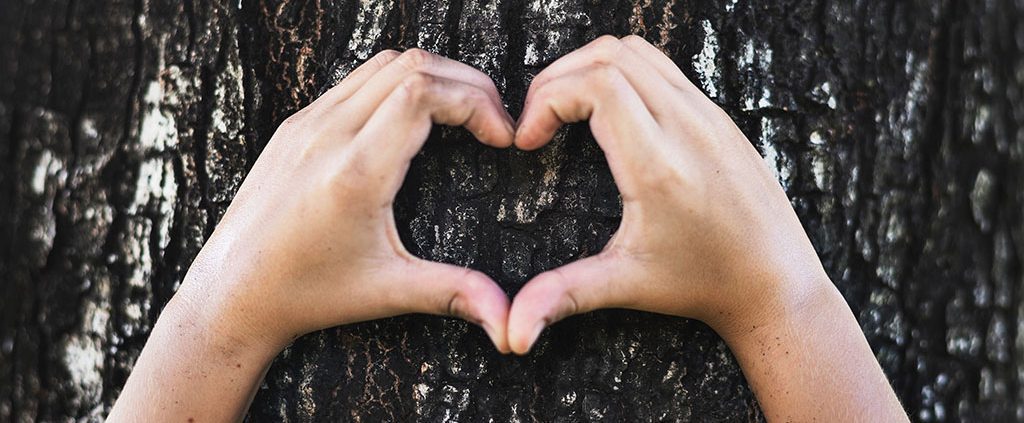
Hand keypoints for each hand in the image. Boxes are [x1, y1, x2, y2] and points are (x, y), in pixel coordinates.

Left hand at [110, 48, 518, 421]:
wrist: (231, 294)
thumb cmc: (308, 294)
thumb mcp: (388, 292)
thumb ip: (454, 294)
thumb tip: (510, 322)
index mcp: (355, 172)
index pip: (423, 91)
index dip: (476, 101)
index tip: (501, 136)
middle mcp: (328, 135)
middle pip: (411, 65)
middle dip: (466, 84)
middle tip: (494, 121)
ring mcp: (307, 124)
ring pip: (382, 64)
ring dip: (432, 78)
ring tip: (462, 116)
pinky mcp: (295, 126)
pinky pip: (354, 81)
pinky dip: (397, 84)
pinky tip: (414, 122)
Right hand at [508, 34, 828, 350]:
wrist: (777, 284)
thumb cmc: (703, 284)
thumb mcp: (626, 284)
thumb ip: (563, 296)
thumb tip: (512, 332)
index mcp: (659, 164)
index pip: (596, 83)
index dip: (546, 99)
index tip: (528, 141)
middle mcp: (687, 127)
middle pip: (609, 56)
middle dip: (557, 79)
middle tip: (538, 122)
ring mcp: (709, 115)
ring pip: (637, 52)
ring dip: (589, 68)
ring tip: (566, 112)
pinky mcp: (719, 116)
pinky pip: (663, 68)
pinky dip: (622, 74)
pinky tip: (608, 118)